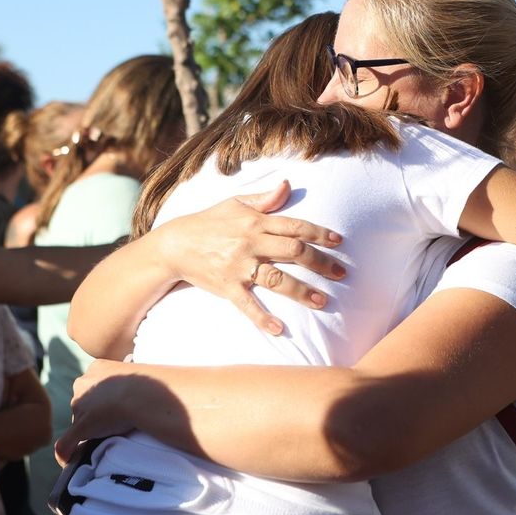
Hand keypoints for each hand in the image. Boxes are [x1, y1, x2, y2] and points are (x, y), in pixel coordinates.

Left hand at [55, 360, 139, 465]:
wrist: (143, 394)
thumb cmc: (147, 383)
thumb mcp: (136, 374)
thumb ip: (128, 381)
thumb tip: (133, 391)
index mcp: (96, 368)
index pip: (94, 386)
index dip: (103, 397)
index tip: (118, 403)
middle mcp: (83, 384)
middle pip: (84, 402)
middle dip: (94, 411)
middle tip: (116, 418)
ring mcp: (80, 406)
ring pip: (79, 419)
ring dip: (89, 427)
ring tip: (109, 433)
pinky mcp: (81, 426)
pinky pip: (66, 444)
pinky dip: (66, 452)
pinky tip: (69, 460)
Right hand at [153, 181, 346, 334]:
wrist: (173, 244)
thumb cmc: (208, 222)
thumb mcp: (234, 203)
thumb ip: (264, 198)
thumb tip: (287, 184)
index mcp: (255, 222)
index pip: (295, 227)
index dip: (319, 233)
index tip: (339, 242)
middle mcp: (250, 243)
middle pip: (293, 252)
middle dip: (320, 263)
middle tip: (341, 274)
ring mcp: (239, 267)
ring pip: (277, 279)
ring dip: (302, 292)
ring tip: (322, 302)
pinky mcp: (227, 287)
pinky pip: (247, 305)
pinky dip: (263, 318)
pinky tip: (280, 329)